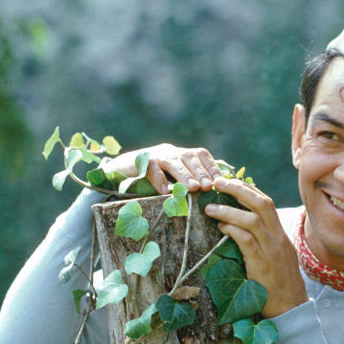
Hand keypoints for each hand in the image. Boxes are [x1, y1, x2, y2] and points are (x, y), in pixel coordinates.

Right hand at [105, 143, 223, 195]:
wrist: (122, 170)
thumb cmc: (152, 178)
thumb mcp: (173, 177)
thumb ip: (189, 180)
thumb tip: (212, 191)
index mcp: (181, 154)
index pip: (201, 155)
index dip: (212, 167)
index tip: (221, 181)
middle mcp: (170, 151)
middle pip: (189, 158)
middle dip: (201, 172)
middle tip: (208, 186)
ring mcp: (155, 154)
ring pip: (172, 162)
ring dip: (184, 175)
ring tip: (193, 188)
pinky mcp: (139, 161)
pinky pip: (150, 168)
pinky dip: (157, 179)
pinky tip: (163, 191)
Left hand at [203, 176, 306, 318]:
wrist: (291, 309)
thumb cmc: (279, 286)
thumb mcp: (276, 258)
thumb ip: (264, 242)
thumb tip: (241, 229)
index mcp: (281, 235)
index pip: (266, 203)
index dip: (247, 189)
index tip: (229, 182)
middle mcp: (279, 238)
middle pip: (262, 203)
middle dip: (239, 189)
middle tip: (217, 182)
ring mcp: (273, 251)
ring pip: (253, 220)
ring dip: (229, 210)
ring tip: (209, 208)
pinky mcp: (263, 265)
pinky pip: (247, 241)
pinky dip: (233, 230)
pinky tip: (221, 227)